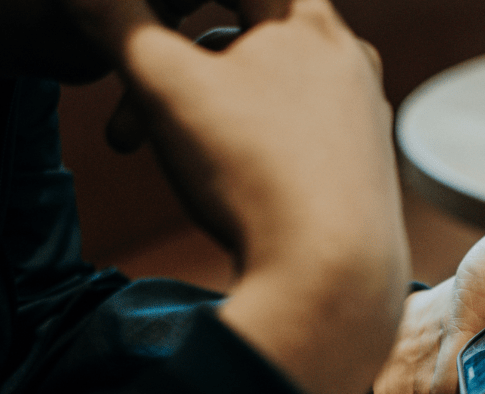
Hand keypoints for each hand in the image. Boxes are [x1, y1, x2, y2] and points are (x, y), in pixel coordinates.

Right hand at [66, 0, 410, 393]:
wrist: (332, 275)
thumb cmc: (254, 173)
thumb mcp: (165, 86)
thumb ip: (117, 23)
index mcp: (307, 19)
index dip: (181, 8)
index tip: (152, 35)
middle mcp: (350, 58)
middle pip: (247, 41)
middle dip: (178, 76)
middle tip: (131, 127)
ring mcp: (365, 114)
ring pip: (272, 92)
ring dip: (212, 116)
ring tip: (178, 165)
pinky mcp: (368, 165)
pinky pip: (302, 135)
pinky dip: (258, 147)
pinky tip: (236, 188)